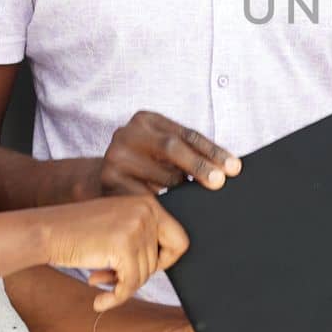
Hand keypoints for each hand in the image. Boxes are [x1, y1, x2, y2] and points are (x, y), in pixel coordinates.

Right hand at [39, 194, 188, 310]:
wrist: (45, 231)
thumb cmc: (77, 232)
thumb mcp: (118, 223)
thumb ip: (142, 235)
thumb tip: (168, 261)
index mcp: (148, 203)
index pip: (179, 239)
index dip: (164, 260)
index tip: (143, 267)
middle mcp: (147, 211)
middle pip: (163, 260)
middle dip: (140, 273)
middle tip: (116, 276)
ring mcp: (136, 227)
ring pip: (144, 275)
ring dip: (122, 284)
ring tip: (99, 277)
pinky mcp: (123, 246)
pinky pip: (130, 285)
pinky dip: (115, 299)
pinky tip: (99, 301)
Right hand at [95, 111, 240, 195]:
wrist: (96, 182)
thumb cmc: (144, 167)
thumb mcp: (162, 151)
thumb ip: (187, 152)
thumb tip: (227, 168)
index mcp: (146, 119)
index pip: (187, 134)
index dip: (213, 151)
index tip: (234, 167)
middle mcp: (127, 133)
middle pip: (172, 147)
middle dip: (200, 165)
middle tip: (220, 182)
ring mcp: (115, 157)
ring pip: (162, 176)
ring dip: (183, 189)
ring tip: (195, 197)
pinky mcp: (109, 182)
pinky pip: (147, 197)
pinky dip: (165, 206)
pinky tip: (177, 213)